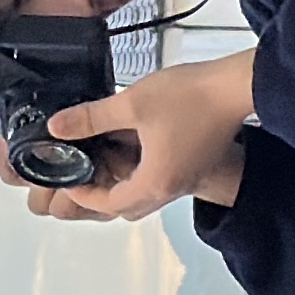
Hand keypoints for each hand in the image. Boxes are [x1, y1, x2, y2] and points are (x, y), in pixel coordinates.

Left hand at [19, 54, 255, 225]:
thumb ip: (91, 118)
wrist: (236, 88)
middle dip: (102, 194)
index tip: (67, 178)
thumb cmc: (193, 97)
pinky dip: (141, 174)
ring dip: (123, 183)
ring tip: (104, 158)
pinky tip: (133, 146)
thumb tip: (58, 126)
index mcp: (155, 181)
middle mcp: (171, 188)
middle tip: (84, 172)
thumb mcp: (131, 104)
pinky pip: (161, 182)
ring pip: (145, 195)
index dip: (83, 194)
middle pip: (128, 207)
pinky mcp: (194, 166)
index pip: (108, 204)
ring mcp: (186, 178)